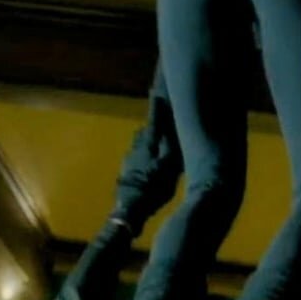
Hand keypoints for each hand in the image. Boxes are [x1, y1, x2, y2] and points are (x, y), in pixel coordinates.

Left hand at [111, 64, 182, 234]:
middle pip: (146, 131)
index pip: (154, 119)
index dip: (156, 106)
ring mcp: (128, 160)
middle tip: (164, 122)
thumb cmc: (153, 187)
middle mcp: (136, 147)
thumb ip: (171, 146)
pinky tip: (150, 164)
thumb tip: (175, 127)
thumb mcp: (169, 166)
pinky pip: (137, 156)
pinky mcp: (125, 172)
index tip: (155, 90)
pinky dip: (144, 155)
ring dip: (149, 141)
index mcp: (148, 143)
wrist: (130, 210)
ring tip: (159, 144)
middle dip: (154, 125)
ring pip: (140, 144)